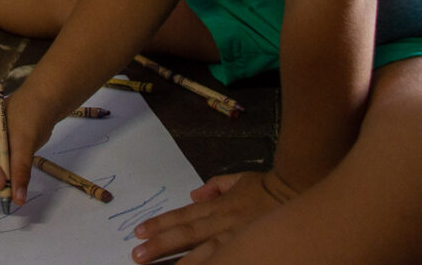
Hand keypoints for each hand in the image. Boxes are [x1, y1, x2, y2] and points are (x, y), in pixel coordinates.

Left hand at [131, 169, 297, 262]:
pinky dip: (210, 264)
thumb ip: (216, 185)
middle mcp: (222, 223)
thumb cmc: (268, 187)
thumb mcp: (239, 179)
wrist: (298, 191)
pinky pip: (226, 260)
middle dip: (160, 246)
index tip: (138, 232)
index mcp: (217, 206)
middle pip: (186, 237)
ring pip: (202, 254)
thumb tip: (194, 194)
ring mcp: (236, 239)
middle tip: (137, 256)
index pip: (183, 216)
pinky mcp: (249, 249)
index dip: (160, 224)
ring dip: (179, 262)